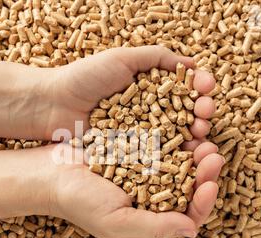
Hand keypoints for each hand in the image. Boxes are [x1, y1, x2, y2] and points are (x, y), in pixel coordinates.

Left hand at [48, 46, 215, 145]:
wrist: (52, 104)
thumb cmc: (84, 77)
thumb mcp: (123, 59)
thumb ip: (157, 58)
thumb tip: (193, 63)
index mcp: (150, 89)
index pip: (183, 90)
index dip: (199, 89)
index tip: (207, 88)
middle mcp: (148, 112)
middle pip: (184, 114)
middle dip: (200, 113)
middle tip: (206, 114)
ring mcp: (140, 134)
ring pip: (174, 137)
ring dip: (193, 136)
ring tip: (201, 135)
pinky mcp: (129, 154)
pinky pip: (154, 156)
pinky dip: (173, 156)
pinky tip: (187, 156)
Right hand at [48, 143, 223, 237]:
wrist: (50, 171)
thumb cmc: (79, 201)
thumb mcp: (116, 221)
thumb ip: (155, 226)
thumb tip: (192, 229)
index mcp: (150, 214)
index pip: (188, 213)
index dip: (203, 201)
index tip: (209, 186)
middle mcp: (152, 191)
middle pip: (189, 183)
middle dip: (205, 170)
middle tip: (213, 154)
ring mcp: (145, 166)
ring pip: (180, 158)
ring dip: (194, 147)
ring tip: (202, 134)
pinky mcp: (137, 145)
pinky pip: (161, 138)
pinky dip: (174, 130)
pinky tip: (182, 121)